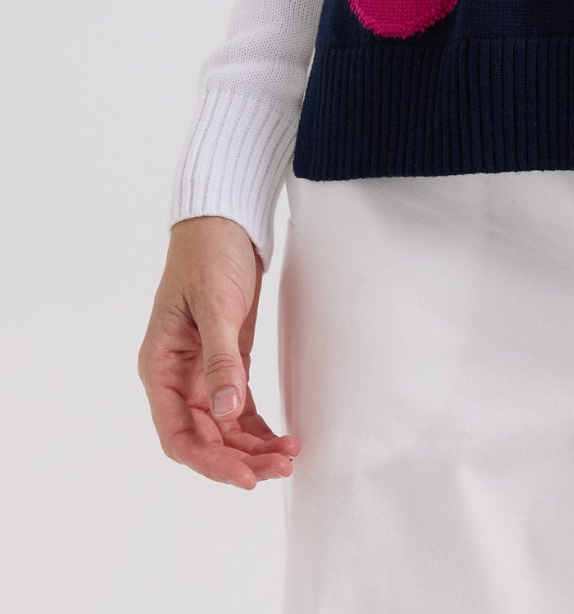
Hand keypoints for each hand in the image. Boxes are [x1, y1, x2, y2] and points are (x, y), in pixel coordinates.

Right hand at [137, 216, 300, 488]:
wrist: (225, 220)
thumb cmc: (209, 256)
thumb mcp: (216, 307)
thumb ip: (220, 361)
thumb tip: (227, 414)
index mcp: (160, 368)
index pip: (177, 435)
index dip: (209, 461)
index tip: (245, 477)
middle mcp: (177, 378)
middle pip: (204, 439)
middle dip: (240, 459)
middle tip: (281, 468)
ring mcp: (201, 374)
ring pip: (224, 428)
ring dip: (253, 447)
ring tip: (290, 456)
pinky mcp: (227, 362)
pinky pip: (239, 409)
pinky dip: (258, 427)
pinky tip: (282, 439)